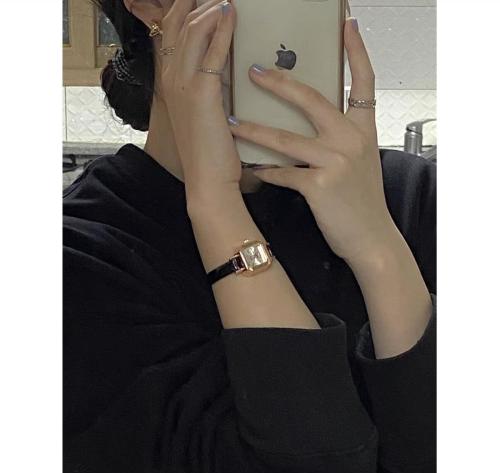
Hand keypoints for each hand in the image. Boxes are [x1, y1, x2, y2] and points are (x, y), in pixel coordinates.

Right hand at [159, 0, 240, 202]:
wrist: (207, 178)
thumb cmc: (208, 148)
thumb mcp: (204, 109)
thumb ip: (209, 81)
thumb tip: (224, 58)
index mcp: (170, 81)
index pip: (172, 32)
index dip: (185, 8)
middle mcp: (171, 78)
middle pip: (177, 23)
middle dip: (194, 0)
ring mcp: (183, 84)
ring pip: (191, 30)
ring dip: (210, 8)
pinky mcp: (202, 93)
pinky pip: (212, 51)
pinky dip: (222, 29)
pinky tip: (232, 14)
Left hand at [227, 18, 394, 263]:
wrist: (372, 237)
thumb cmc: (363, 201)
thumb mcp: (361, 161)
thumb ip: (341, 138)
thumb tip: (313, 124)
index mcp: (363, 130)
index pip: (364, 81)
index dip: (356, 50)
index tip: (346, 25)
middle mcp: (351, 140)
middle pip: (312, 99)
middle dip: (279, 82)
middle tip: (253, 70)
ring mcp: (336, 161)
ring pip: (287, 138)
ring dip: (255, 129)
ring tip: (232, 121)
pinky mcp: (319, 185)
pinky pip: (283, 172)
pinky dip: (265, 171)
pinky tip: (252, 169)